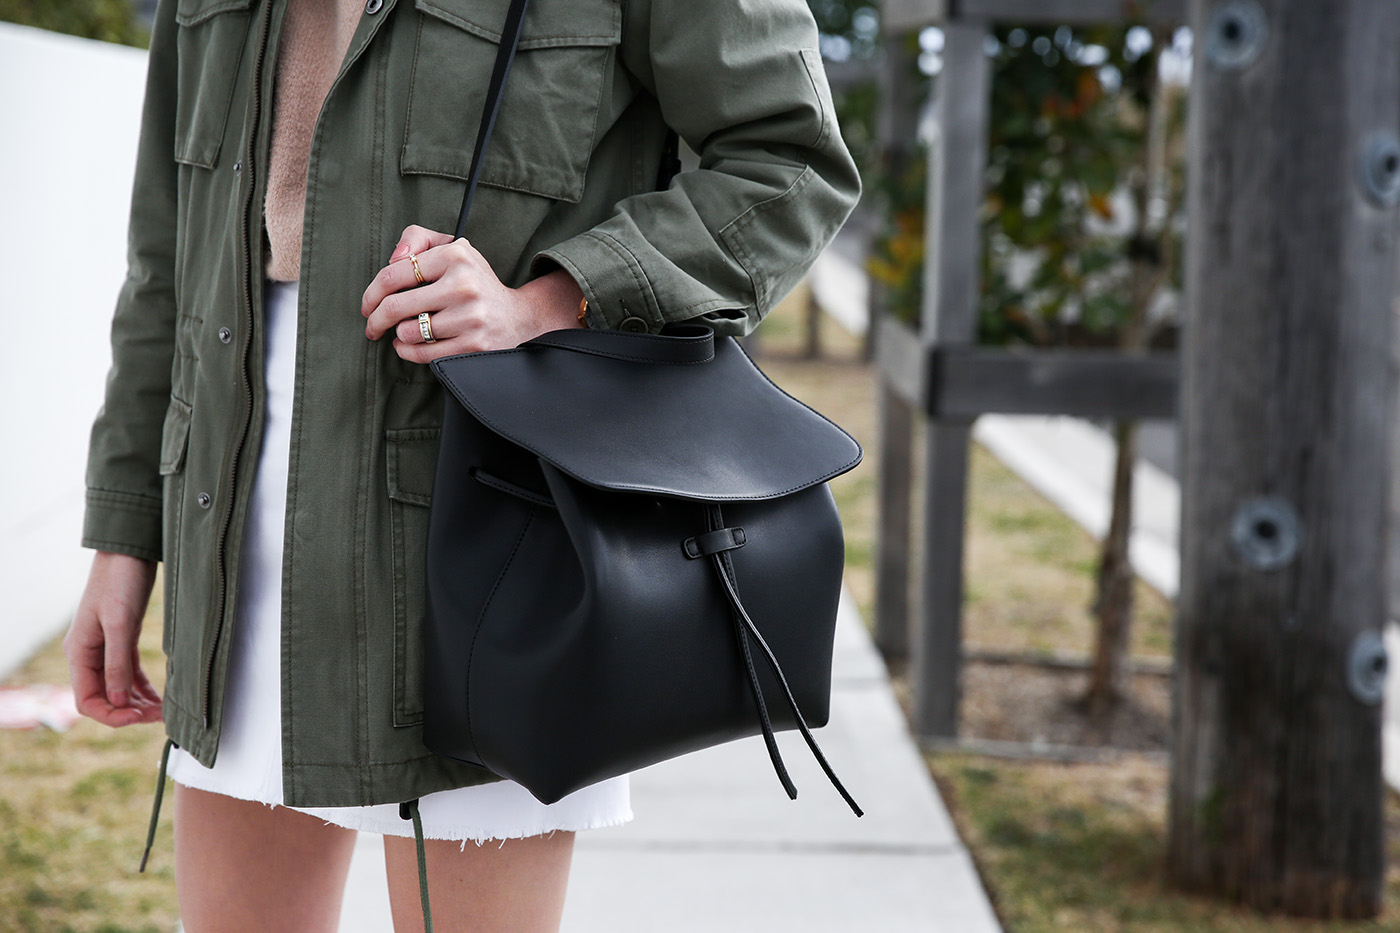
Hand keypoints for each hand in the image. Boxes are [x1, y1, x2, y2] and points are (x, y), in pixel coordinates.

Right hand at [64, 551, 161, 726]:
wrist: (129, 552)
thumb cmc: (120, 581)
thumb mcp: (119, 623)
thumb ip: (116, 663)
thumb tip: (117, 700)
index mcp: (79, 653)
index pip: (87, 700)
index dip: (111, 714)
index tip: (138, 717)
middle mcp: (89, 654)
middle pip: (104, 698)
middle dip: (129, 711)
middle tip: (160, 717)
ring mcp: (105, 648)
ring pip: (119, 688)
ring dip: (139, 702)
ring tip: (164, 712)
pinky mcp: (122, 639)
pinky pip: (129, 673)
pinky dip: (143, 688)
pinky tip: (160, 697)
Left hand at [361, 225, 585, 362]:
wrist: (516, 316)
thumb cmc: (474, 281)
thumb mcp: (452, 249)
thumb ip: (418, 239)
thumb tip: (394, 258)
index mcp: (455, 255)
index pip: (393, 274)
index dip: (371, 293)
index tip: (367, 305)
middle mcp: (464, 284)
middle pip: (395, 307)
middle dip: (376, 320)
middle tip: (372, 326)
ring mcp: (469, 317)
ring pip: (408, 332)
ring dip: (399, 335)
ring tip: (407, 331)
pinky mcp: (473, 344)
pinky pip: (423, 354)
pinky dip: (408, 352)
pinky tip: (408, 346)